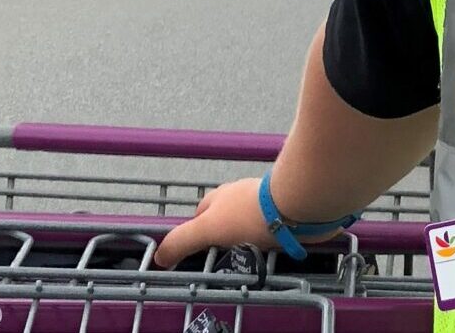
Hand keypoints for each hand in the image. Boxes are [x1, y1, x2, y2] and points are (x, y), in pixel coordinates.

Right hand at [153, 178, 275, 267]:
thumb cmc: (248, 214)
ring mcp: (267, 202)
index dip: (197, 230)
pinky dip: (271, 238)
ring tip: (249, 258)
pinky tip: (272, 250)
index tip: (198, 250)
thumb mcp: (206, 229)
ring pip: (252, 220)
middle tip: (223, 258)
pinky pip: (275, 227)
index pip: (202, 213)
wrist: (295, 204)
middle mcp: (242, 195)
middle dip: (224, 234)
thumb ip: (181, 241)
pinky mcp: (287, 210)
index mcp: (221, 196)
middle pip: (227, 215)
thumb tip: (159, 258)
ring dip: (250, 236)